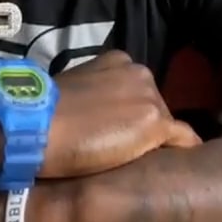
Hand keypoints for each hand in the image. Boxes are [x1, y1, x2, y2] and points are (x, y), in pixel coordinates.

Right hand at [41, 50, 200, 178]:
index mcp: (118, 60)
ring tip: (138, 157)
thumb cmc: (46, 110)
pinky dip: (183, 150)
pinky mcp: (157, 124)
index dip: (128, 110)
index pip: (137, 88)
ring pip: (165, 123)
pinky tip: (181, 160)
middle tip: (122, 144)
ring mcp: (150, 97)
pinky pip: (183, 138)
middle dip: (142, 123)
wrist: (38, 125)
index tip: (117, 126)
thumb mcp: (76, 88)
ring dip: (154, 140)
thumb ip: (97, 93)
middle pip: (154, 104)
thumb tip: (99, 112)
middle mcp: (140, 72)